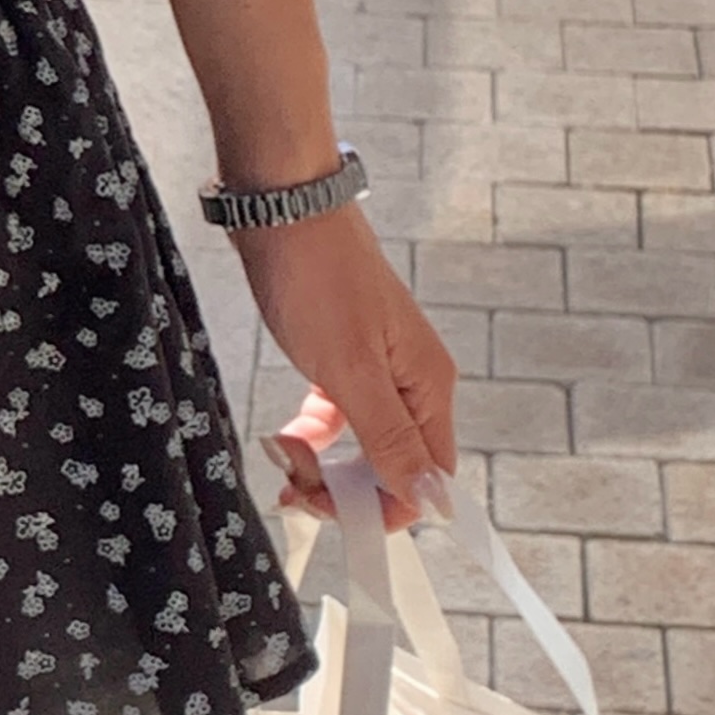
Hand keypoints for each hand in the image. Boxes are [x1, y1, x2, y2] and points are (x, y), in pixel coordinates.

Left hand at [235, 203, 457, 533]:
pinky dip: (311, 431)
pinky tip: (286, 430)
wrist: (282, 206)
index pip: (429, 480)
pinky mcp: (346, 354)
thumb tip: (433, 501)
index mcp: (430, 387)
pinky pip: (338, 416)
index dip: (382, 508)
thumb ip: (390, 437)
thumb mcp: (349, 369)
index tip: (326, 509)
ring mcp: (380, 367)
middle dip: (344, 487)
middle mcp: (414, 381)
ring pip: (361, 444)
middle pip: (395, 467)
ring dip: (322, 462)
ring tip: (280, 450)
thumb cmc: (315, 279)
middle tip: (292, 481)